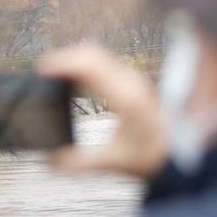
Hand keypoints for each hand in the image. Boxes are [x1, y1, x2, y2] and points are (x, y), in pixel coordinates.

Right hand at [37, 43, 167, 180]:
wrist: (176, 150)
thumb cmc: (149, 155)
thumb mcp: (114, 163)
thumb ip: (81, 163)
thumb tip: (50, 163)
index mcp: (127, 98)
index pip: (91, 66)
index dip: (63, 63)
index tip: (41, 69)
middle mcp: (130, 82)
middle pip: (91, 53)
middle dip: (63, 58)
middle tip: (40, 72)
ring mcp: (131, 77)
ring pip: (96, 53)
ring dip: (72, 58)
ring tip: (50, 71)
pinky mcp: (129, 78)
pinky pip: (101, 60)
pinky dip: (82, 62)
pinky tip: (69, 74)